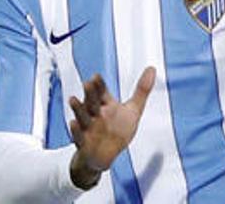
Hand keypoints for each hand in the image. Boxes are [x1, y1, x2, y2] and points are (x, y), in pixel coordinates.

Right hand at [68, 67, 155, 189]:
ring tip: (73, 99)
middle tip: (87, 84)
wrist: (103, 157)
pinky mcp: (84, 144)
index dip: (99, 85)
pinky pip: (78, 137)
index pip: (102, 93)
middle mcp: (96, 115)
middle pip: (92, 103)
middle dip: (90, 94)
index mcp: (106, 106)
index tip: (96, 76)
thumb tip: (151, 68)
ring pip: (82, 118)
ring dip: (78, 109)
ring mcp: (88, 129)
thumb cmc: (117, 131)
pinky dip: (76, 131)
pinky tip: (73, 124)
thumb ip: (142, 90)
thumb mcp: (133, 110)